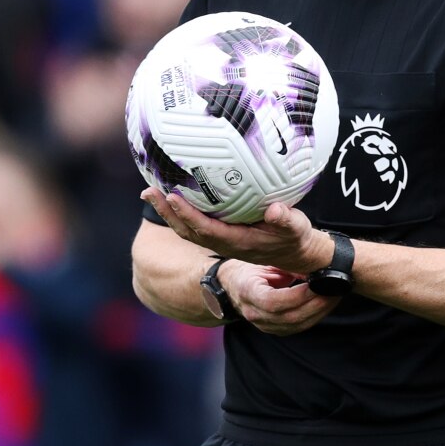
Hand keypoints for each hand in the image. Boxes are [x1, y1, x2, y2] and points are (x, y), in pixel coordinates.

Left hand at [143, 191, 329, 274]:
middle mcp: (224, 243)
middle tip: (148, 191)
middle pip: (188, 231)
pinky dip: (180, 212)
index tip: (172, 197)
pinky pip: (195, 224)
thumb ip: (286, 219)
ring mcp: (221, 240)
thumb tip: (274, 211)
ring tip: (150, 191)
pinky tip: (173, 194)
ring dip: (168, 212)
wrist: (295, 254)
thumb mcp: (296, 228)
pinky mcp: (222, 235)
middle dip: (167, 213)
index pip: (206, 230)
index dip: (188, 215)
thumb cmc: (295, 237)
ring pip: (187, 229)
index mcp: (238, 242)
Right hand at [225, 261, 341, 336]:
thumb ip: (284, 266)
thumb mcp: (261, 262)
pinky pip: (297, 327)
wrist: (231, 285)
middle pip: (289, 317)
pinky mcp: (274, 329)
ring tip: (333, 296)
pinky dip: (314, 316)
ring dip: (319, 311)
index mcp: (247, 292)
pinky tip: (325, 305)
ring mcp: (263, 324)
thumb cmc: (247, 269)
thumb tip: (311, 269)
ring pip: (296, 325)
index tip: (315, 284)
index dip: (297, 296)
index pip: (273, 302)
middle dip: (315, 304)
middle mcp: (253, 313)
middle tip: (333, 289)